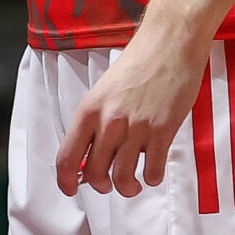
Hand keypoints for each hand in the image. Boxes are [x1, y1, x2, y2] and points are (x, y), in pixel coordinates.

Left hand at [55, 27, 209, 197]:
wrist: (168, 45)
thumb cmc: (136, 66)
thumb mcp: (103, 92)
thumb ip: (96, 121)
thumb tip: (91, 155)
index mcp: (88, 110)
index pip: (67, 156)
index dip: (65, 180)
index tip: (70, 190)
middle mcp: (108, 122)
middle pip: (94, 173)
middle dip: (100, 185)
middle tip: (109, 183)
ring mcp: (136, 128)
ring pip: (123, 178)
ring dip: (127, 188)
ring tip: (133, 184)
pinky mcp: (163, 131)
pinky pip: (153, 170)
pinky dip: (152, 178)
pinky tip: (152, 172)